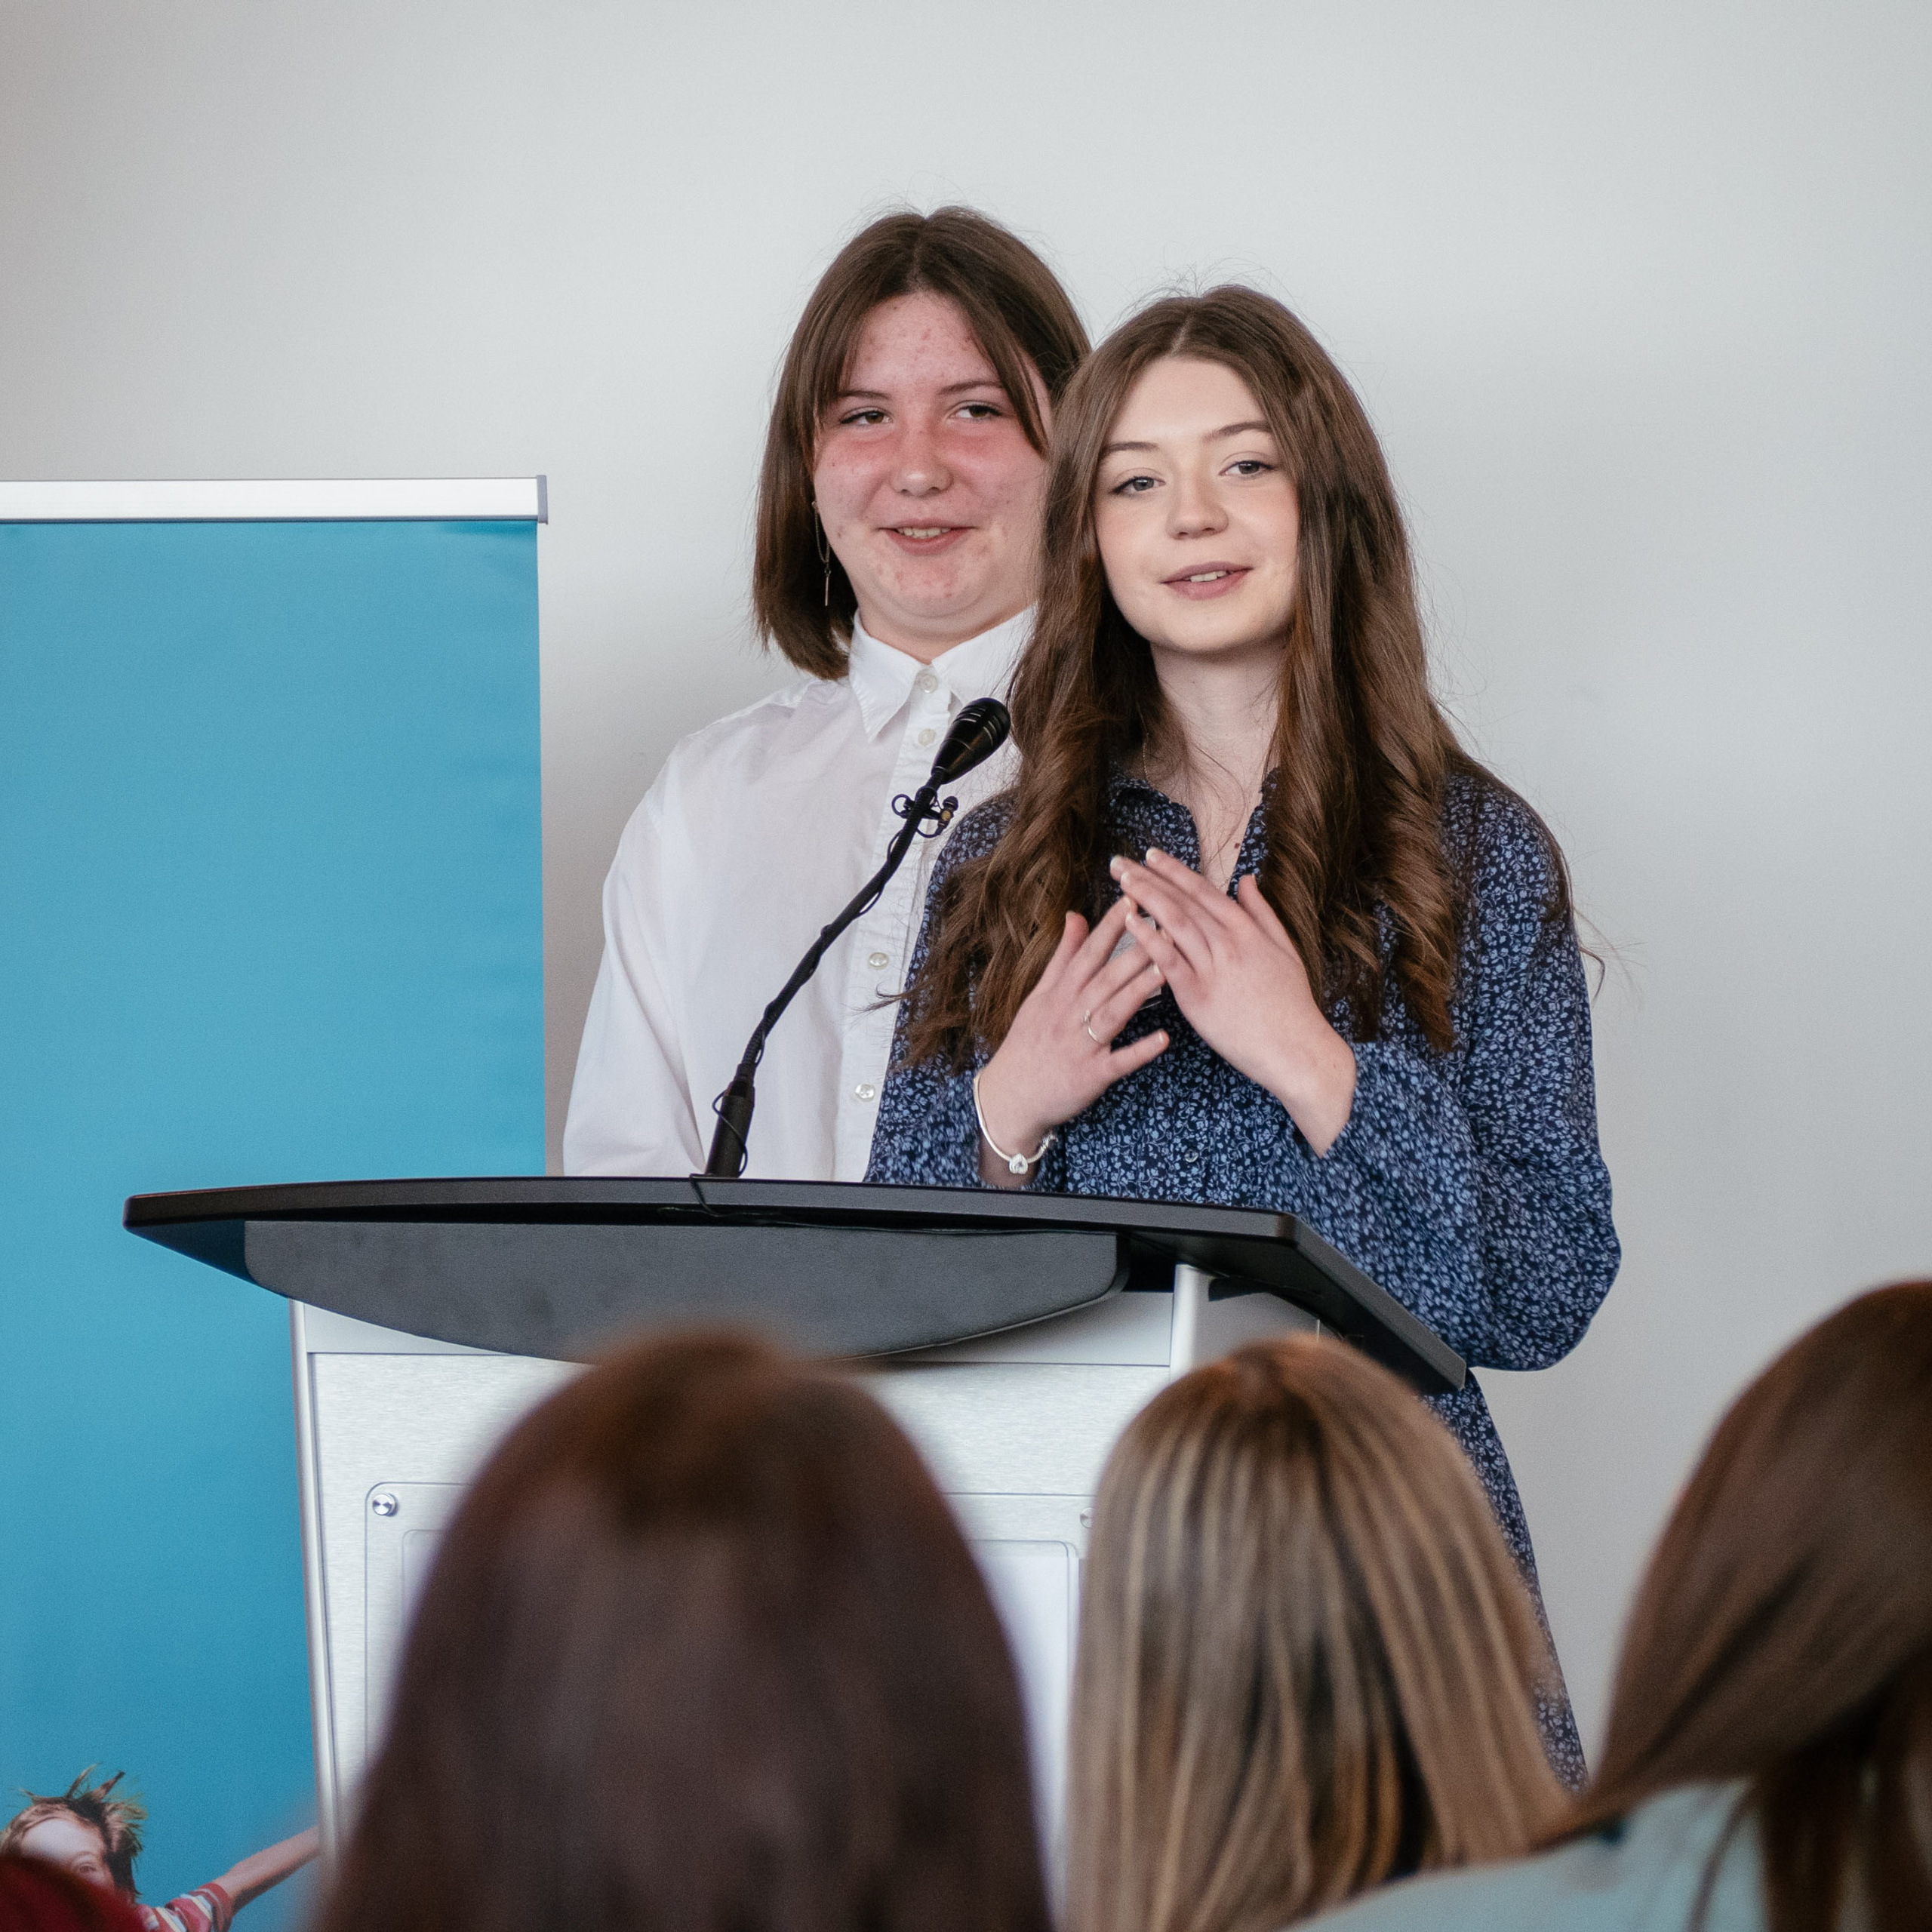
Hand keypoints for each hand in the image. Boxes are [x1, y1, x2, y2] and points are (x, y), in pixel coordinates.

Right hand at [974, 898, 1168, 1187]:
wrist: (1011, 1096)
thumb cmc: (1030, 1042)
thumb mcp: (1041, 995)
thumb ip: (1064, 956)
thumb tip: (1076, 915)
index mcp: (1060, 993)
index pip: (1088, 952)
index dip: (1110, 925)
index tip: (1132, 897)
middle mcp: (1070, 1014)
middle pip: (1105, 977)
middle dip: (1133, 950)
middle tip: (1163, 925)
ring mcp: (1081, 1045)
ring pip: (1112, 1012)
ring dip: (1138, 991)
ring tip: (1166, 969)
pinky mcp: (1092, 1075)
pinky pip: (1118, 1062)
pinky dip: (1140, 1051)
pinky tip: (1164, 1038)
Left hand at [1110, 848, 1356, 1154]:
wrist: (1295, 1049)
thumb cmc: (1292, 1004)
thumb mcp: (1285, 949)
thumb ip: (1262, 913)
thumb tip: (1247, 880)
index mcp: (1247, 930)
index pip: (1203, 891)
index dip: (1174, 870)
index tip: (1150, 855)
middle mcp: (1228, 943)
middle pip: (1181, 901)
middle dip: (1148, 878)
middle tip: (1118, 863)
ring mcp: (1212, 968)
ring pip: (1173, 923)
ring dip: (1145, 898)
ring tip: (1120, 882)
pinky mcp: (1198, 997)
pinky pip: (1169, 961)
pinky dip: (1148, 938)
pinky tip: (1130, 921)